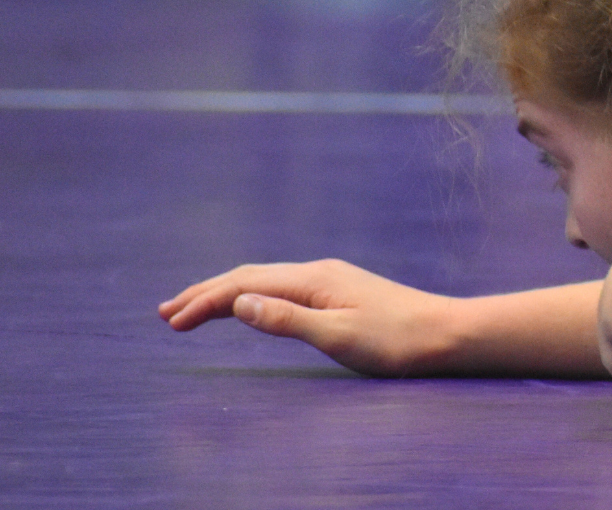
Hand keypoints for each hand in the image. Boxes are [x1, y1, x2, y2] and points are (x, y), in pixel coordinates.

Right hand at [157, 259, 458, 376]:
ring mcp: (330, 279)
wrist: (446, 335)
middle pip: (249, 276)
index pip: (245, 284)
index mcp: (313, 279)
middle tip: (165, 313)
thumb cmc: (396, 340)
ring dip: (226, 294)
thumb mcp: (338, 336)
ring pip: (265, 280)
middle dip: (205, 293)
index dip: (205, 302)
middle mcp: (318, 272)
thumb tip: (239, 302)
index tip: (172, 323)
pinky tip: (249, 306)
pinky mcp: (339, 291)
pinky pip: (283, 288)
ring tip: (194, 310)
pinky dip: (253, 296)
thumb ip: (288, 319)